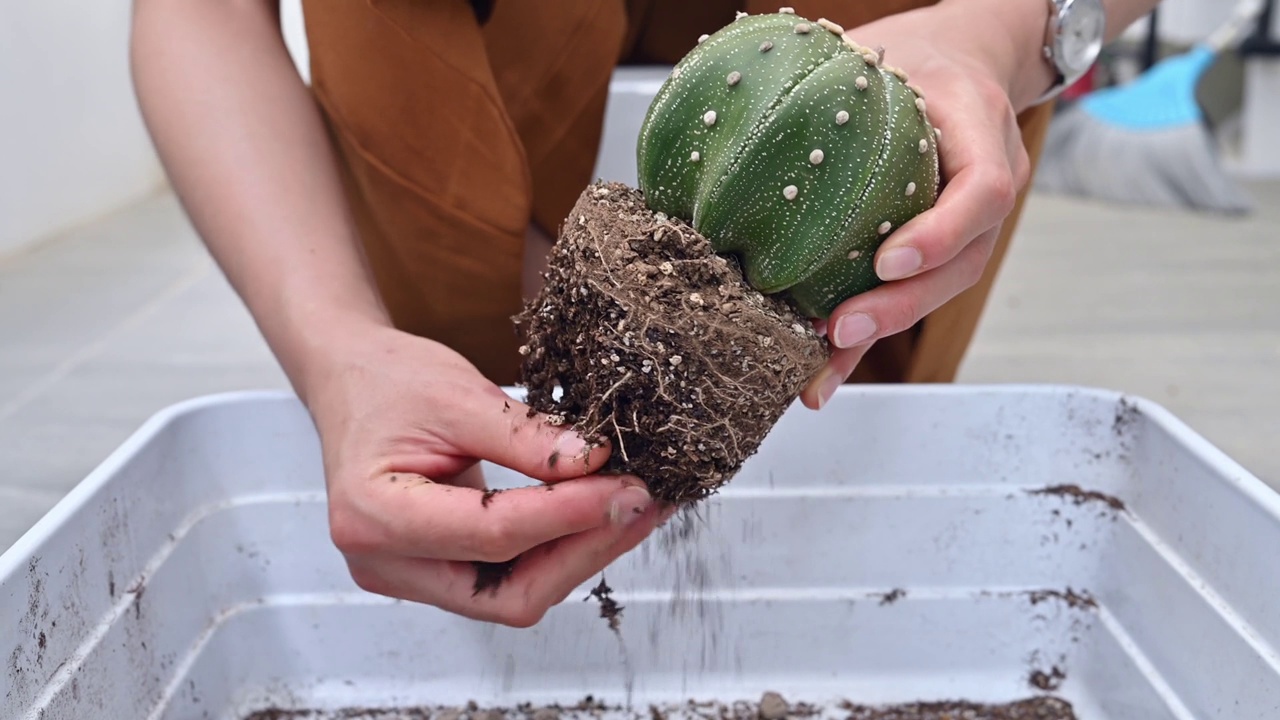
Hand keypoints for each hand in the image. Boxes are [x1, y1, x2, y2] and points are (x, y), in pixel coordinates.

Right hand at [304, 322, 670, 626]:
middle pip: (507, 592)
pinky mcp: (436, 571)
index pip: (491, 534)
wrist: (351, 381)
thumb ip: (528, 437)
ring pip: (514, 593)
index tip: (625, 487)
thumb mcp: (460, 393)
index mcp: (373, 515)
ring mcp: (409, 576)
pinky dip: (559, 548)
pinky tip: (599, 515)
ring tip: (633, 507)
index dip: (568, 515)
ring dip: (580, 552)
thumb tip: (597, 464)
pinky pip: (508, 576)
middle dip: (583, 550)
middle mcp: (384, 563)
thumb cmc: (387, 381)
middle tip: (641, 504)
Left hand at [800, 2, 1032, 408]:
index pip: (983, 191)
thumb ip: (845, 79)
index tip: (888, 259)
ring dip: (877, 331)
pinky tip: (822, 373)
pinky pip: (906, 297)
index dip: (939, 233)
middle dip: (900, 304)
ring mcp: (967, 228)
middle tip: (842, 328)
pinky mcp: (936, 252)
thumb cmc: (917, 55)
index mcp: (982, 131)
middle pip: (961, 264)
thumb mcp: (888, 50)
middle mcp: (983, 190)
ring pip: (935, 292)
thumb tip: (744, 104)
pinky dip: (865, 340)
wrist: (963, 60)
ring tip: (823, 362)